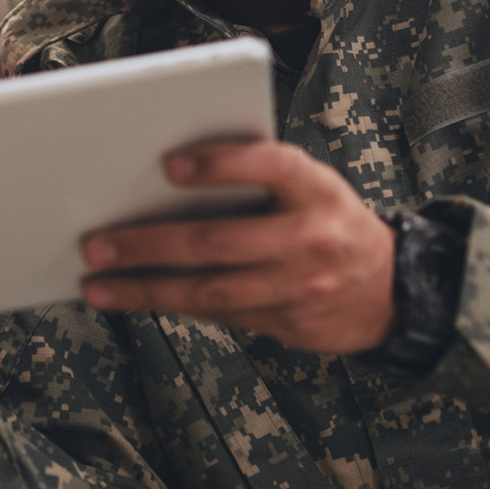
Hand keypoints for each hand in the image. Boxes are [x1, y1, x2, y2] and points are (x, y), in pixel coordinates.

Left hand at [78, 138, 397, 352]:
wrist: (391, 290)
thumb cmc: (332, 221)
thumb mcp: (313, 186)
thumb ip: (259, 177)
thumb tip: (167, 178)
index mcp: (318, 189)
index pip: (271, 166)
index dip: (222, 164)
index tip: (169, 165)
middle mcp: (311, 239)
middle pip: (218, 241)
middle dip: (149, 244)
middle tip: (97, 243)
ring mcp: (299, 288)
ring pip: (210, 292)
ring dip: (146, 289)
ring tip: (99, 284)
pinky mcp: (287, 324)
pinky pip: (220, 317)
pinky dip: (173, 305)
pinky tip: (137, 298)